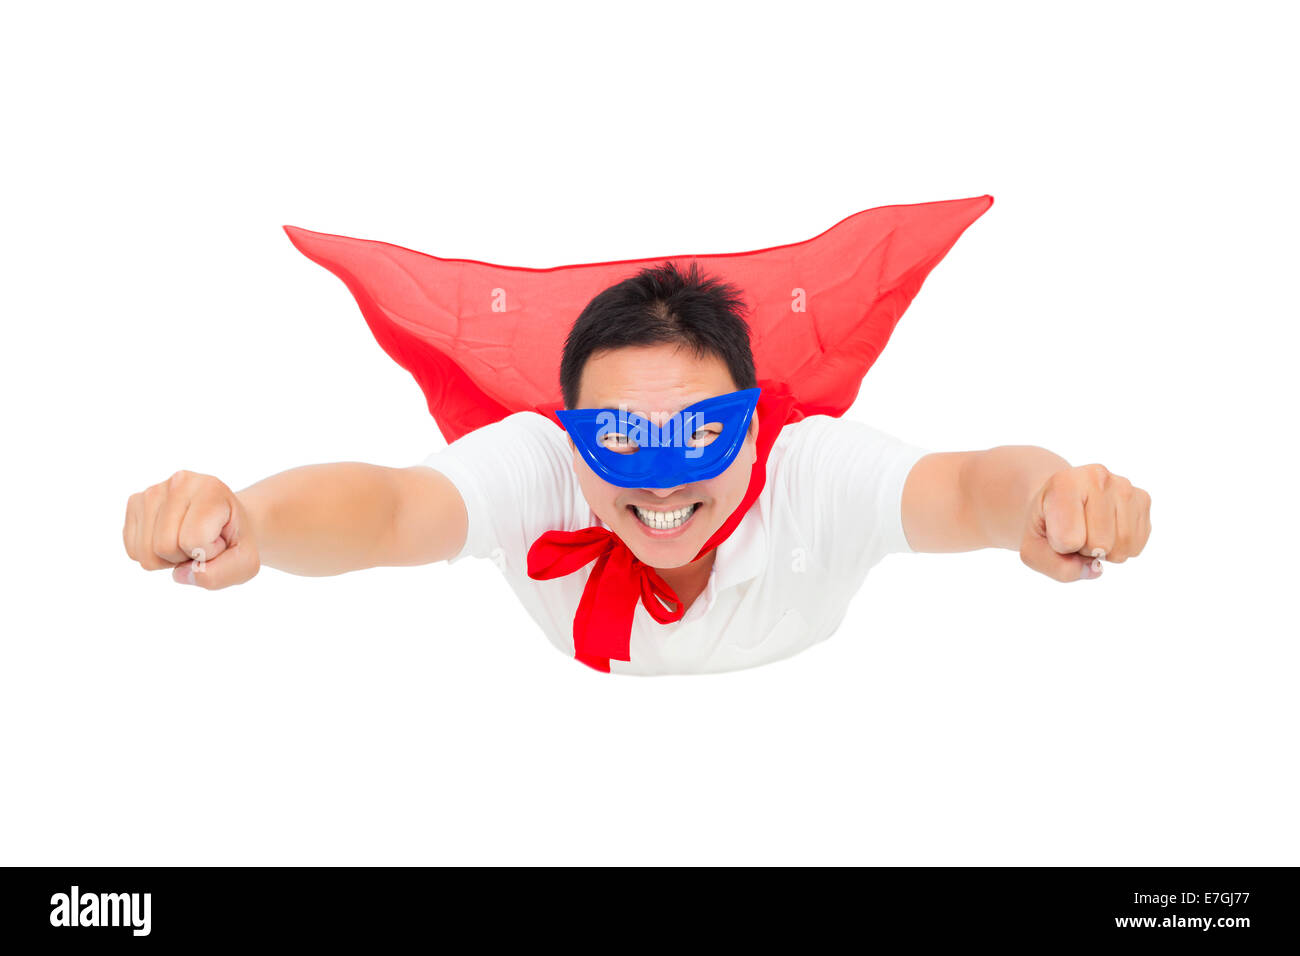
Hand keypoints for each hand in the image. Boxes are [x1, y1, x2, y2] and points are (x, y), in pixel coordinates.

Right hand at [122, 470, 259, 588]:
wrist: (227, 523)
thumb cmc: (235, 542)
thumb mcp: (245, 564)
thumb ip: (221, 574)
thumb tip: (178, 573)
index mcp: (211, 489)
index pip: (194, 540)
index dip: (208, 553)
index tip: (220, 540)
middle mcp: (179, 482)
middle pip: (163, 547)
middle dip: (185, 556)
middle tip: (203, 542)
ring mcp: (153, 491)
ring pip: (145, 552)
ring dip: (168, 558)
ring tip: (188, 540)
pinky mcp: (135, 503)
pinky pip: (133, 551)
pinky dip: (152, 555)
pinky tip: (170, 539)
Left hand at [1020, 464, 1150, 581]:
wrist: (1060, 499)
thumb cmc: (1046, 524)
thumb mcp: (1033, 549)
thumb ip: (1056, 567)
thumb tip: (1095, 569)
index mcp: (1065, 483)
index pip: (1069, 540)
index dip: (1059, 546)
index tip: (1054, 529)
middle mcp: (1098, 477)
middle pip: (1100, 544)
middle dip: (1084, 549)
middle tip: (1075, 531)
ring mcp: (1124, 486)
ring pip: (1122, 547)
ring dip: (1104, 551)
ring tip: (1090, 530)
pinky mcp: (1143, 499)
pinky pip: (1137, 545)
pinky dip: (1120, 548)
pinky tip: (1107, 530)